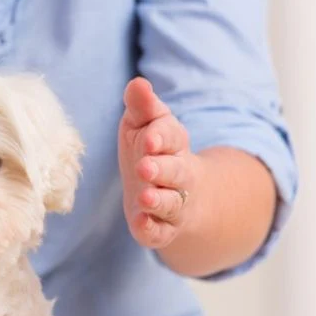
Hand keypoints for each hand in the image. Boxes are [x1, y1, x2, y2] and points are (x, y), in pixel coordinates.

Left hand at [118, 77, 202, 248]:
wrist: (171, 190)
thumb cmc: (151, 151)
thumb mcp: (144, 124)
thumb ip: (142, 107)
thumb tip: (137, 83)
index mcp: (174, 144)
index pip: (171, 137)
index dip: (160, 137)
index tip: (148, 137)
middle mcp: (178, 174)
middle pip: (176, 172)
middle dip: (162, 170)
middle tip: (144, 168)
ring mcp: (173, 203)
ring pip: (171, 203)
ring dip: (159, 201)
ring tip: (145, 198)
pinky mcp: (162, 228)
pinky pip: (160, 232)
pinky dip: (152, 229)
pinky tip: (141, 224)